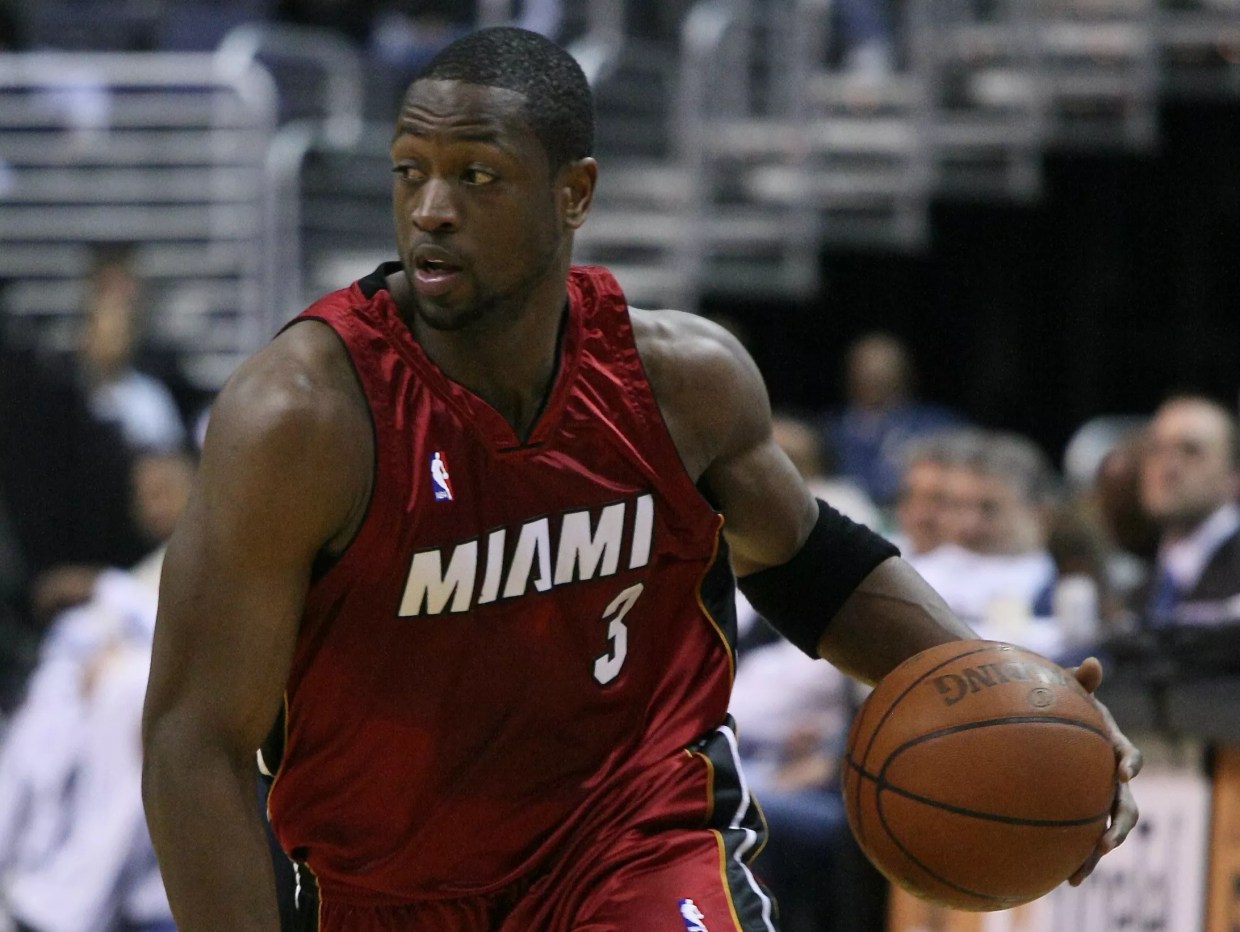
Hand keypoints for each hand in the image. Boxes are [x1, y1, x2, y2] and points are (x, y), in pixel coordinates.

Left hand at [1067, 656, 1141, 885]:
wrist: (1037, 716)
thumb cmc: (1052, 698)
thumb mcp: (1063, 686)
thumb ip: (1078, 679)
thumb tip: (1093, 663)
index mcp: (1109, 745)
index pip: (1128, 754)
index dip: (1130, 762)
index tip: (1123, 771)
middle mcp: (1107, 776)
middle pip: (1126, 806)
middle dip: (1120, 826)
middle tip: (1109, 841)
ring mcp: (1093, 797)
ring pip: (1103, 830)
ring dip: (1095, 853)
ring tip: (1079, 872)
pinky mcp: (1074, 811)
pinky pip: (1076, 837)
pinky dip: (1071, 857)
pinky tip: (1055, 877)